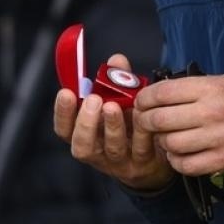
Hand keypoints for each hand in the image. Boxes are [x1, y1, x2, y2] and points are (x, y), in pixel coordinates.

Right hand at [53, 54, 175, 191]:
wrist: (161, 151)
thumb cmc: (133, 124)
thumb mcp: (122, 101)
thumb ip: (117, 80)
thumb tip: (116, 61)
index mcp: (88, 136)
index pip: (65, 130)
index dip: (62, 113)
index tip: (66, 92)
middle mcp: (100, 153)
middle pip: (83, 146)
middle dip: (85, 122)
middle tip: (93, 100)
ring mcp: (122, 161)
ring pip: (112, 149)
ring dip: (111, 126)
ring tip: (113, 106)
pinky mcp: (145, 162)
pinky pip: (141, 147)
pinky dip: (140, 129)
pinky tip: (141, 113)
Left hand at [133, 73, 223, 176]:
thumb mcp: (223, 81)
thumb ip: (193, 88)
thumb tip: (162, 94)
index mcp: (209, 88)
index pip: (162, 93)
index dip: (145, 98)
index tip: (142, 101)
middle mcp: (210, 113)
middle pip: (160, 120)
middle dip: (146, 121)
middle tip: (147, 121)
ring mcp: (216, 139)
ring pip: (170, 144)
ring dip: (163, 142)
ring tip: (167, 138)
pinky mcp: (223, 161)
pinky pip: (186, 165)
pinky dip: (177, 161)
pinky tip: (180, 154)